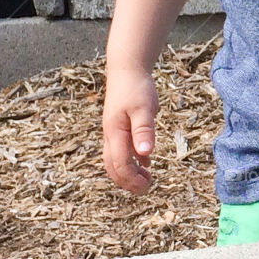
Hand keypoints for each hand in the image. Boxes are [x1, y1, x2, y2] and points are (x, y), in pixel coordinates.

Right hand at [103, 67, 158, 194]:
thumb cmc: (136, 87)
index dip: (132, 179)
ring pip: (115, 160)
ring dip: (129, 173)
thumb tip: (145, 154)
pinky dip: (132, 160)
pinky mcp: (119, 128)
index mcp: (115, 133)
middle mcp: (110, 135)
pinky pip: (121, 150)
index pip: (120, 164)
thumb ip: (144, 130)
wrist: (127, 69)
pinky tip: (146, 162)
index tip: (148, 185)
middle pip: (114, 167)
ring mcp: (113, 132)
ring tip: (146, 179)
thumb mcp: (145, 108)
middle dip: (128, 182)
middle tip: (146, 188)